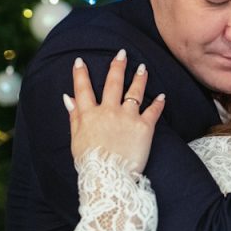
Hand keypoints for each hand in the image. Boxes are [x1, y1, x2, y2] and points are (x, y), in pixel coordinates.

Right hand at [63, 49, 165, 172]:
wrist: (109, 178)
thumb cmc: (90, 163)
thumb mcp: (76, 140)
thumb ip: (74, 117)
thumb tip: (68, 99)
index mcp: (89, 115)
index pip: (83, 89)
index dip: (80, 74)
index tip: (80, 61)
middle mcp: (108, 111)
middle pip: (113, 83)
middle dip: (117, 66)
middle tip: (122, 53)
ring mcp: (127, 118)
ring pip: (134, 92)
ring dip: (139, 78)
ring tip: (143, 68)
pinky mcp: (144, 127)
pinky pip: (153, 111)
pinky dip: (158, 103)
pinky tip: (162, 96)